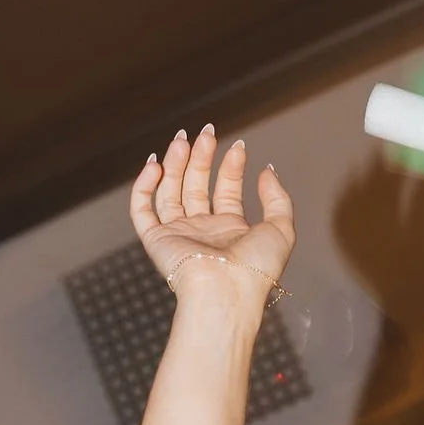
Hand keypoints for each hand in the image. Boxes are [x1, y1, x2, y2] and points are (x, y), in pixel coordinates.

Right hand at [130, 125, 293, 308]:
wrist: (226, 292)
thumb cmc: (256, 269)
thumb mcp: (281, 228)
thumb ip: (277, 198)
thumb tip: (267, 170)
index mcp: (231, 229)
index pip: (227, 190)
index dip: (232, 166)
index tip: (239, 146)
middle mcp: (203, 230)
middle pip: (197, 185)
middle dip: (202, 157)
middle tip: (208, 132)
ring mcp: (178, 234)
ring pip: (170, 191)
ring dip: (176, 163)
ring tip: (183, 140)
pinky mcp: (156, 240)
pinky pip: (142, 209)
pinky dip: (144, 185)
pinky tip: (155, 163)